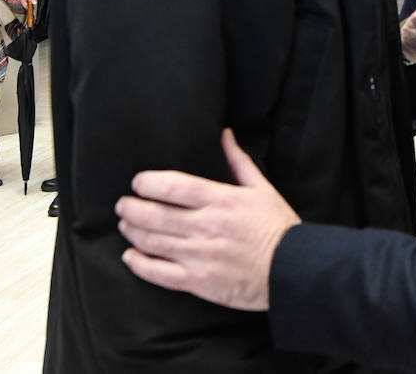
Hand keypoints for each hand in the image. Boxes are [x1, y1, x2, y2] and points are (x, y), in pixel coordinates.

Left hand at [117, 129, 300, 310]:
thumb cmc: (277, 227)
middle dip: (131, 208)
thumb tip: (225, 134)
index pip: (174, 186)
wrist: (292, 270)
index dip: (148, 182)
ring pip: (152, 241)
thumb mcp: (262, 188)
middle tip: (123, 204)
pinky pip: (159, 273)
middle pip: (155, 214)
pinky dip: (139, 263)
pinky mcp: (198, 281)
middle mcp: (206, 226)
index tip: (138, 182)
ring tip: (125, 225)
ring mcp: (200, 255)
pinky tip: (130, 255)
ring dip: (132, 231)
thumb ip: (238, 161)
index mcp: (221, 200)